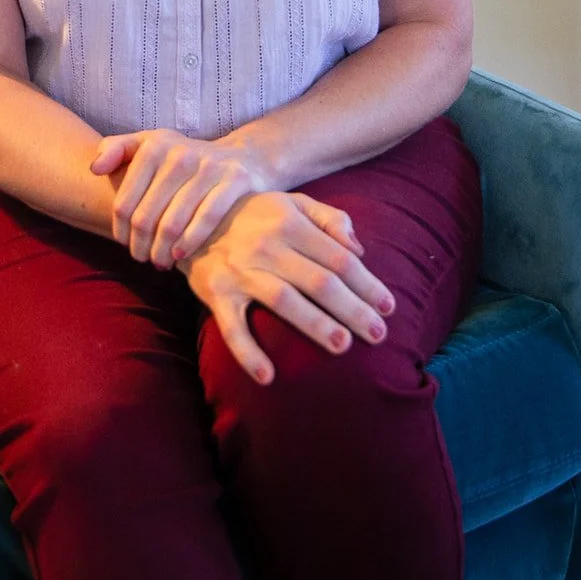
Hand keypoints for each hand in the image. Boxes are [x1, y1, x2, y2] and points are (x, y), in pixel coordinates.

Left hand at [89, 129, 274, 266]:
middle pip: (146, 217)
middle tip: (141, 259)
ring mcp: (209, 166)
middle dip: (140, 246)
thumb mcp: (149, 145)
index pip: (124, 202)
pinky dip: (190, 242)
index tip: (124, 243)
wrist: (241, 157)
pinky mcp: (234, 179)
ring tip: (159, 262)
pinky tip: (180, 255)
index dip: (119, 231)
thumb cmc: (182, 159)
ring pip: (173, 223)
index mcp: (154, 145)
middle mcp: (180, 153)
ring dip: (161, 252)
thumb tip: (94, 169)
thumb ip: (116, 149)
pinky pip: (207, 218)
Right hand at [177, 190, 394, 384]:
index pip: (338, 258)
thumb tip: (359, 249)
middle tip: (378, 335)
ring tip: (343, 346)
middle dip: (353, 309)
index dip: (367, 283)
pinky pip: (232, 327)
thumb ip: (329, 219)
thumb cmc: (254, 213)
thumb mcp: (292, 202)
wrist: (191, 212)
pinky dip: (248, 352)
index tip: (389, 307)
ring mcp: (240, 271)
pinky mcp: (216, 293)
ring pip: (284, 300)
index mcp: (290, 223)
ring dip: (315, 324)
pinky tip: (268, 377)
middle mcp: (267, 246)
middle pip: (319, 281)